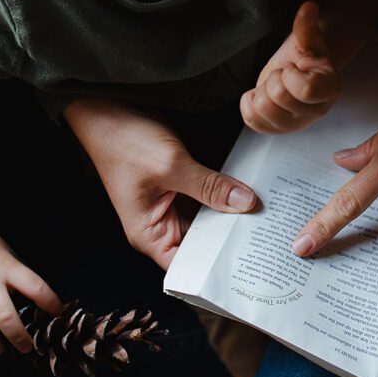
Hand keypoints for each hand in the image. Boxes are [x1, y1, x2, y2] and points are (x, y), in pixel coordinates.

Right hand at [0, 225, 61, 355]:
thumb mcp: (10, 258)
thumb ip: (21, 280)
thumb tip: (38, 304)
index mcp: (8, 269)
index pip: (36, 288)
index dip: (51, 303)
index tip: (58, 314)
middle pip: (6, 319)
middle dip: (20, 338)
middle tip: (28, 347)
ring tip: (3, 349)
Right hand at [65, 98, 257, 269]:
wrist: (109, 105)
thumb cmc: (123, 140)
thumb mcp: (171, 165)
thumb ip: (210, 186)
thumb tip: (246, 203)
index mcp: (150, 234)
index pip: (186, 268)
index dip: (213, 271)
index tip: (246, 267)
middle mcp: (162, 224)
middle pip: (204, 245)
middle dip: (232, 241)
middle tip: (267, 240)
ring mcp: (173, 204)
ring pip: (211, 221)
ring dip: (234, 217)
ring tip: (268, 220)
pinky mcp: (183, 185)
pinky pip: (210, 198)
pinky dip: (228, 196)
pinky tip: (253, 196)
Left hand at [240, 1, 339, 133]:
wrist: (298, 73)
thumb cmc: (304, 57)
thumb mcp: (307, 40)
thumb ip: (306, 26)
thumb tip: (309, 7)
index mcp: (329, 88)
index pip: (306, 89)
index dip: (289, 75)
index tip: (291, 67)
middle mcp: (316, 111)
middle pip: (279, 98)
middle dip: (272, 80)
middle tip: (280, 75)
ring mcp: (296, 124)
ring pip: (263, 112)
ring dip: (260, 93)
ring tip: (271, 86)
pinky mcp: (277, 131)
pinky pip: (252, 122)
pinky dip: (249, 105)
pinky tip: (259, 95)